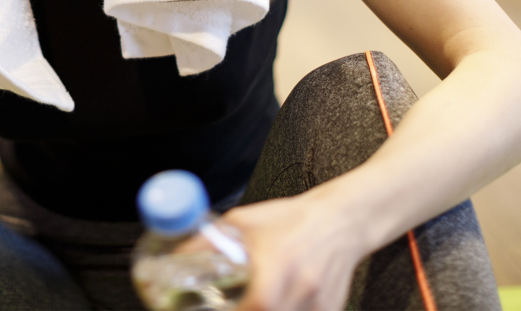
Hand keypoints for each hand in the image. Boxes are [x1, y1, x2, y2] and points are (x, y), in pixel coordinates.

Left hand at [221, 190, 366, 310]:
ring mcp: (318, 304)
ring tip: (262, 297)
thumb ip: (210, 240)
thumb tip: (180, 254)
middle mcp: (302, 289)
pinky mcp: (330, 310)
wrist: (340, 220)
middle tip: (240, 305)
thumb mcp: (245, 221)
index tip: (224, 308)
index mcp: (278, 266)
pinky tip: (284, 299)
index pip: (256, 307)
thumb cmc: (294, 219)